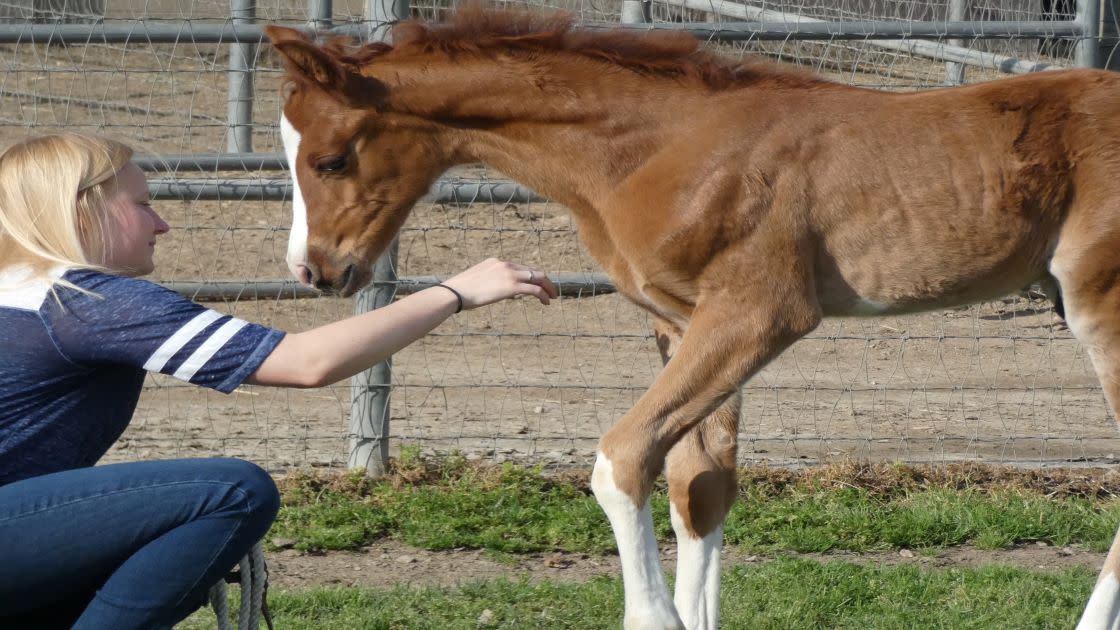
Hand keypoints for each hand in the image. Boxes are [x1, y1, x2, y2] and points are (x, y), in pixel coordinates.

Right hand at [441, 258, 558, 308]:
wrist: (454, 292)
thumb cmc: (460, 291)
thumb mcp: (476, 281)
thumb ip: (488, 282)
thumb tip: (493, 291)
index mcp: (496, 262)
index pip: (520, 267)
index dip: (530, 277)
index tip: (535, 285)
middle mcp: (505, 264)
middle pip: (532, 270)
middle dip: (544, 280)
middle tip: (550, 291)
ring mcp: (509, 274)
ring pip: (537, 277)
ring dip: (547, 287)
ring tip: (552, 297)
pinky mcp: (511, 286)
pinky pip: (534, 289)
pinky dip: (544, 295)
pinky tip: (547, 302)